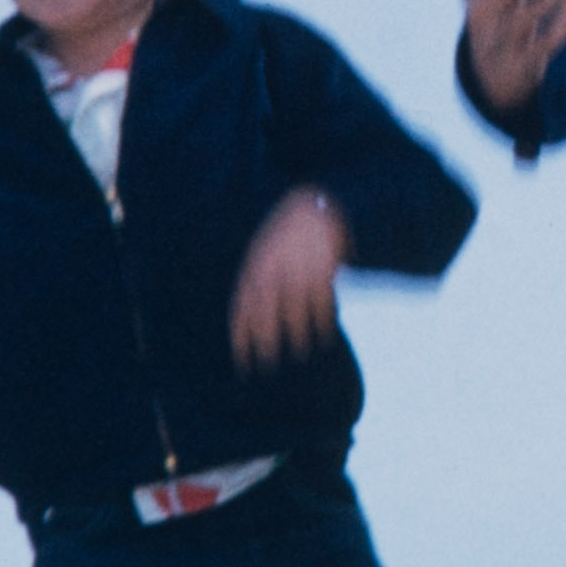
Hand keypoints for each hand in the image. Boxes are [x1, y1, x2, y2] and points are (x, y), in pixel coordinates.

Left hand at [230, 188, 347, 369]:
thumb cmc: (287, 234)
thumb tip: (249, 318)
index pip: (242, 307)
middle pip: (264, 310)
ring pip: (294, 307)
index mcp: (255, 266)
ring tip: (300, 351)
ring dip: (297, 332)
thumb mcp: (266, 253)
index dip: (241, 335)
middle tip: (267, 363)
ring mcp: (297, 266)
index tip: (242, 360)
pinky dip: (322, 317)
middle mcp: (272, 268)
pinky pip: (320, 298)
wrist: (313, 202)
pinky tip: (324, 332)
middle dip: (265, 338)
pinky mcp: (321, 264)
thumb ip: (258, 282)